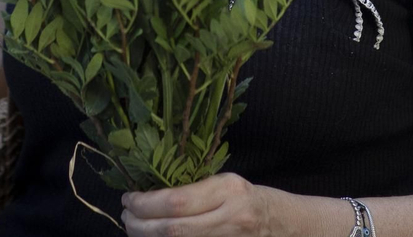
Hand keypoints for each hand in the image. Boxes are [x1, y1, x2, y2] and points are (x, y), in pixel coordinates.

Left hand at [121, 174, 347, 236]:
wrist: (288, 226)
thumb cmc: (255, 199)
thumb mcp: (230, 183)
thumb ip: (197, 188)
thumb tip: (152, 191)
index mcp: (229, 190)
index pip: (177, 202)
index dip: (145, 203)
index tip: (129, 198)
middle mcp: (229, 217)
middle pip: (171, 229)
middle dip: (139, 224)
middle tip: (125, 215)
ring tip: (133, 226)